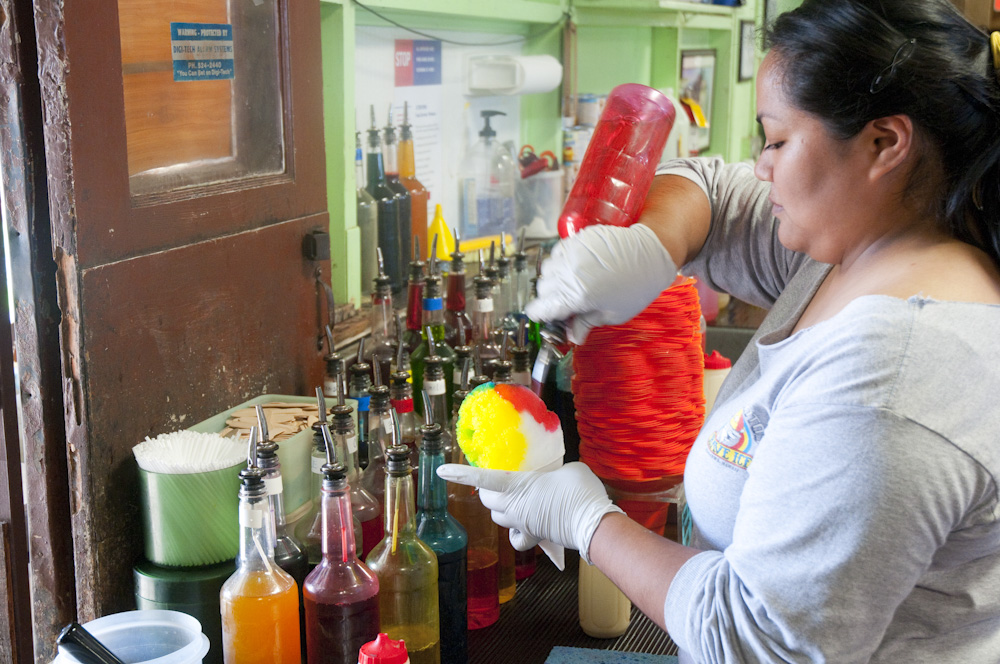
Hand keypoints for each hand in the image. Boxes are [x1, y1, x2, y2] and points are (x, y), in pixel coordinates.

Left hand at [437, 461, 623, 563]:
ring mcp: (522, 523)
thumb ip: (553, 469)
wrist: (592, 522)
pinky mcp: (533, 535)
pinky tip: (522, 525)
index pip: (483, 479)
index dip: (460, 474)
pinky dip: (514, 531)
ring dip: (499, 507)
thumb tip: (554, 473)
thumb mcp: (566, 468)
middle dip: (485, 490)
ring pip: (498, 517)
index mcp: (519, 486)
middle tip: (495, 479)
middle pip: (487, 499)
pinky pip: (515, 537)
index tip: (441, 470)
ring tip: (512, 497)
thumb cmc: (580, 491)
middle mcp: (515, 507)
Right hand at [524, 223, 676, 343]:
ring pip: (547, 269)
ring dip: (554, 278)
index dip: (540, 314)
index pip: (541, 307)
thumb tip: (573, 336)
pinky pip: (558, 252)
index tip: (543, 316)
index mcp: (576, 296)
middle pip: (542, 289)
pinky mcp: (577, 239)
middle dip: (550, 297)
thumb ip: (586, 323)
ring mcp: (572, 253)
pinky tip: (575, 267)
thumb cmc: (636, 287)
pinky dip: (561, 261)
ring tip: (571, 283)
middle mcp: (569, 273)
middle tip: (565, 301)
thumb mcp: (612, 314)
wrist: (651, 254)